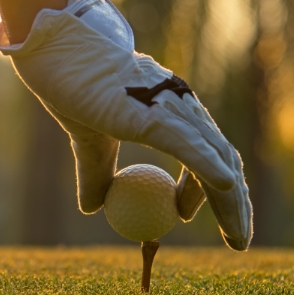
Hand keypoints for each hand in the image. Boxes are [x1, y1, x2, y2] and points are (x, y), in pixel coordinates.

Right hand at [0, 0, 251, 249]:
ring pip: (216, 161)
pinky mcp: (155, 113)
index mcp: (169, 111)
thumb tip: (92, 208)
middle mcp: (181, 107)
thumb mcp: (87, 141)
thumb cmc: (72, 87)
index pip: (205, 154)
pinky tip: (225, 189)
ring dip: (231, 203)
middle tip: (236, 242)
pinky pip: (191, 147)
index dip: (203, 191)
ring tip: (237, 239)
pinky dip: (209, 171)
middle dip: (235, 205)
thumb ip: (95, 173)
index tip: (182, 215)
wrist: (56, 52)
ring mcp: (172, 108)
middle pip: (223, 161)